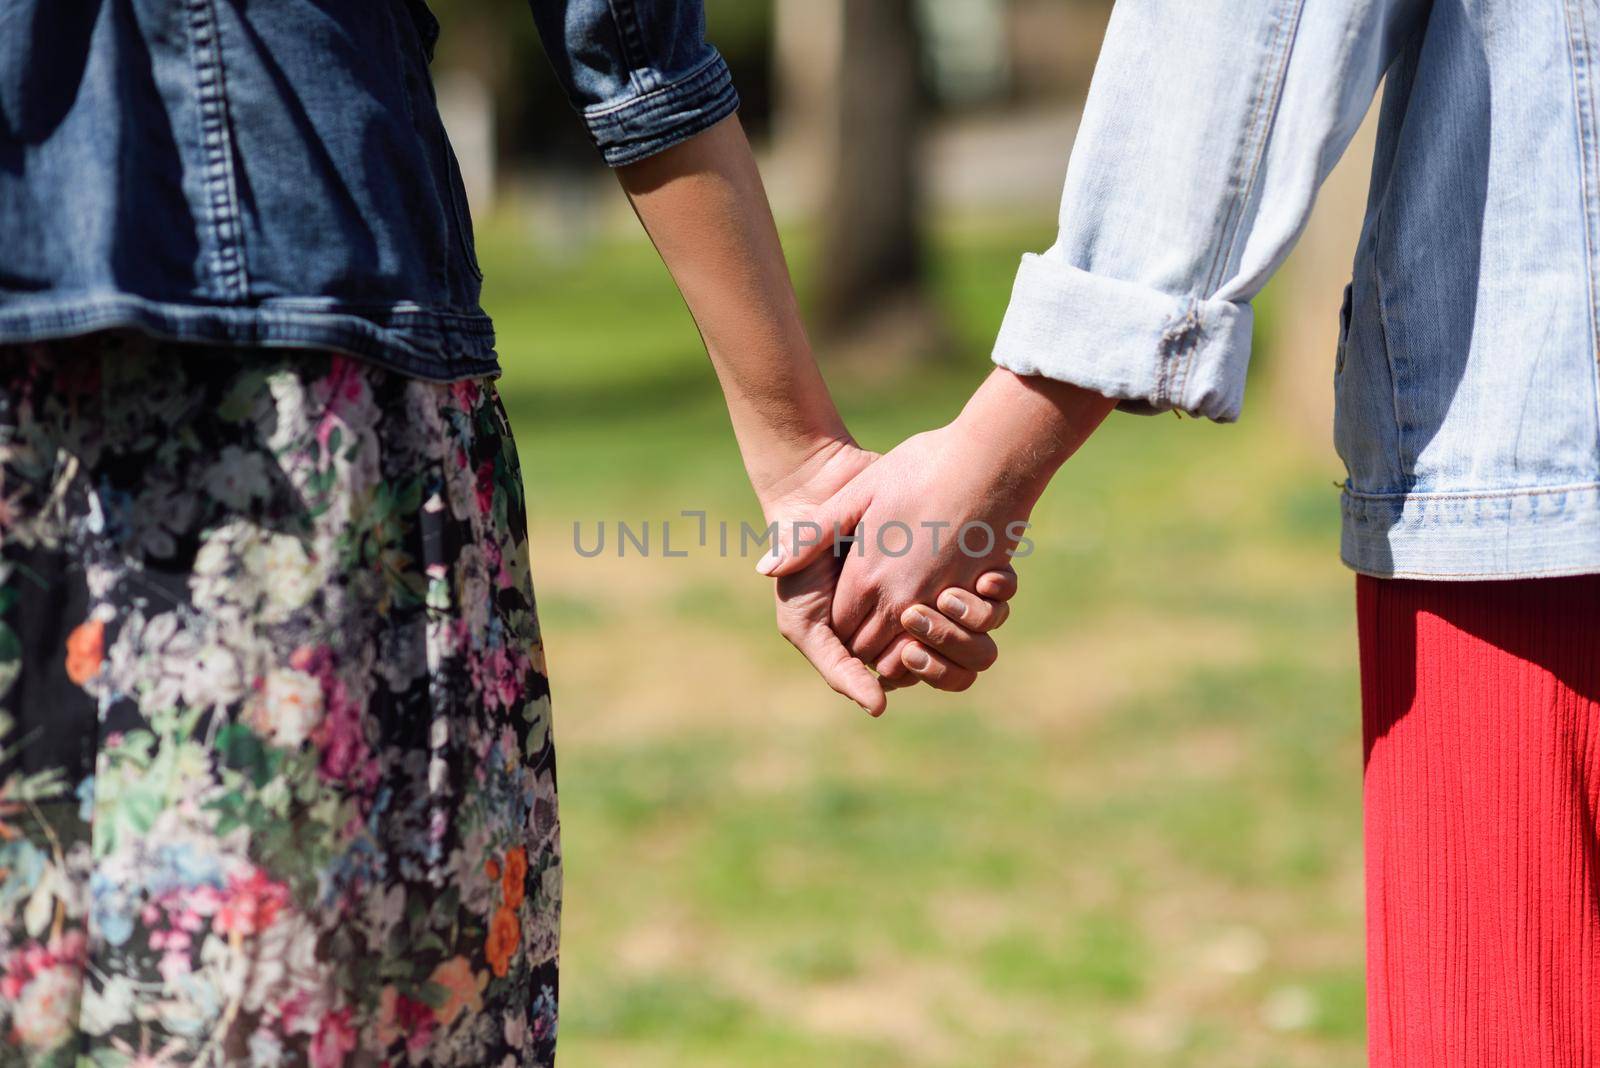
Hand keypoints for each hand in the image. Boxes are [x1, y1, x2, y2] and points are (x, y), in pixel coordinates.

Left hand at [762, 371, 1114, 691]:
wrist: (990, 455)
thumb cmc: (921, 466)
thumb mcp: (856, 495)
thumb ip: (812, 537)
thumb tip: (766, 569)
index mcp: (867, 575)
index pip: (842, 629)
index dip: (840, 626)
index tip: (844, 614)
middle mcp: (902, 596)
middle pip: (874, 648)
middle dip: (868, 645)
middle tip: (868, 626)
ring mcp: (943, 599)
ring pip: (914, 649)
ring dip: (906, 645)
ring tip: (902, 624)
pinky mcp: (978, 594)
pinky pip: (955, 634)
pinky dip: (944, 629)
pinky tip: (941, 608)